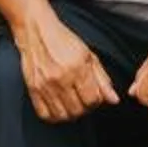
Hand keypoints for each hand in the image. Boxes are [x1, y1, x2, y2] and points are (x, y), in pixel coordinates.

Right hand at [15, 7, 119, 123]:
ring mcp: (45, 85)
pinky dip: (54, 116)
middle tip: (82, 98)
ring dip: (70, 113)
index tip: (93, 93)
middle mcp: (61, 78)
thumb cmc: (63, 40)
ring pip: (63, 116)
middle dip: (84, 107)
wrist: (36, 30)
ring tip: (71, 102)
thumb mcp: (87, 55)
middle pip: (78, 110)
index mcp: (77, 68)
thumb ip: (102, 78)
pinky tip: (58, 106)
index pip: (93, 100)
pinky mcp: (33, 89)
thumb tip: (114, 99)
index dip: (96, 99)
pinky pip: (45, 115)